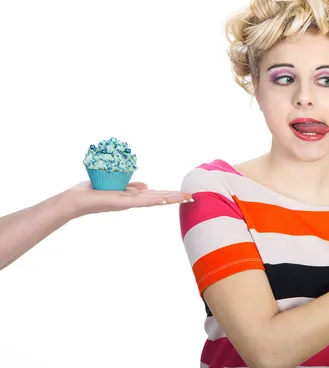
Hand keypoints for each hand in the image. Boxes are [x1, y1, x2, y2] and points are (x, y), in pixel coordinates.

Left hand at [62, 181, 193, 217]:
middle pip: (159, 198)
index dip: (170, 194)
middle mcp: (133, 201)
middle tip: (192, 197)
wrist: (76, 200)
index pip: (155, 195)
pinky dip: (155, 199)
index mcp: (132, 197)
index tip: (184, 194)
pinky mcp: (122, 203)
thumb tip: (146, 185)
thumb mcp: (116, 184)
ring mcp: (129, 203)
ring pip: (155, 200)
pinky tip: (166, 198)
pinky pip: (142, 201)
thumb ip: (131, 186)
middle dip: (175, 198)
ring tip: (186, 198)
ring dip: (170, 199)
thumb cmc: (92, 191)